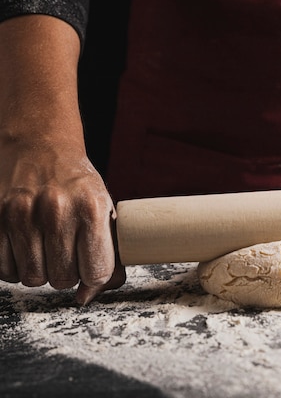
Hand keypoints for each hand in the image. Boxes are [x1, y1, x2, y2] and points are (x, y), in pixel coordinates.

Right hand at [0, 139, 124, 303]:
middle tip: (67, 254)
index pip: (96, 271)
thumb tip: (92, 295)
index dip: (95, 279)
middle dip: (66, 274)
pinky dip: (15, 265)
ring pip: (31, 278)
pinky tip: (25, 245)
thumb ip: (108, 251)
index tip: (90, 272)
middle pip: (62, 279)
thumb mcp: (104, 209)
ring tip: (46, 248)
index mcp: (91, 209)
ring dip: (40, 271)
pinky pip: (4, 269)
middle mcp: (56, 211)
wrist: (40, 147)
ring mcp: (20, 214)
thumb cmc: (77, 184)